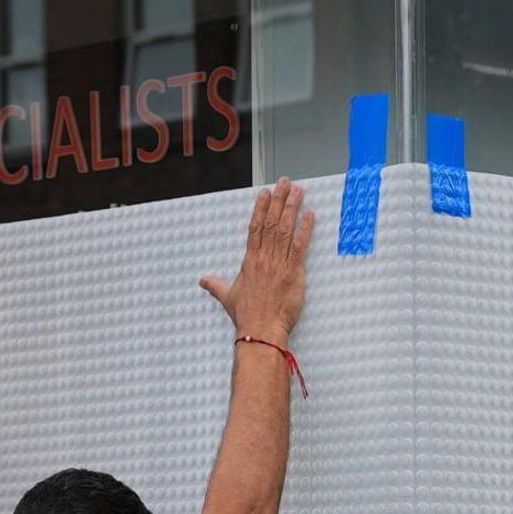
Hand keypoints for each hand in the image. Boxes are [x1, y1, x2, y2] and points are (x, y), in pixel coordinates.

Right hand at [199, 180, 313, 346]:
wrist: (260, 331)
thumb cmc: (246, 316)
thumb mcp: (227, 297)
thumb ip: (216, 285)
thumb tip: (203, 280)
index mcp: (249, 261)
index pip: (255, 228)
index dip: (261, 208)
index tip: (265, 193)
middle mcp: (264, 258)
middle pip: (271, 223)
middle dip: (279, 200)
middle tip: (285, 183)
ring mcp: (279, 265)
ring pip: (285, 230)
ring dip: (292, 208)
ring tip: (298, 191)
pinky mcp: (294, 274)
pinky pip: (299, 247)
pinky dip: (305, 230)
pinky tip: (309, 216)